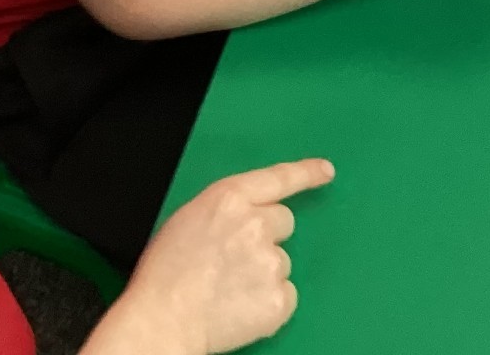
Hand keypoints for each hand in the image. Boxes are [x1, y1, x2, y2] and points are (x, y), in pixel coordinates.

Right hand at [103, 158, 334, 354]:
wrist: (164, 319)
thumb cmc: (165, 273)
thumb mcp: (190, 219)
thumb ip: (225, 211)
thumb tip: (244, 218)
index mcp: (228, 198)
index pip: (278, 178)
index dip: (305, 173)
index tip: (325, 171)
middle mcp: (256, 224)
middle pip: (284, 221)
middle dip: (269, 235)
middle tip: (240, 257)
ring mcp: (271, 262)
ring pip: (281, 262)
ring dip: (264, 272)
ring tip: (229, 289)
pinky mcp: (280, 299)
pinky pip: (286, 295)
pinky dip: (269, 302)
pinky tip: (241, 307)